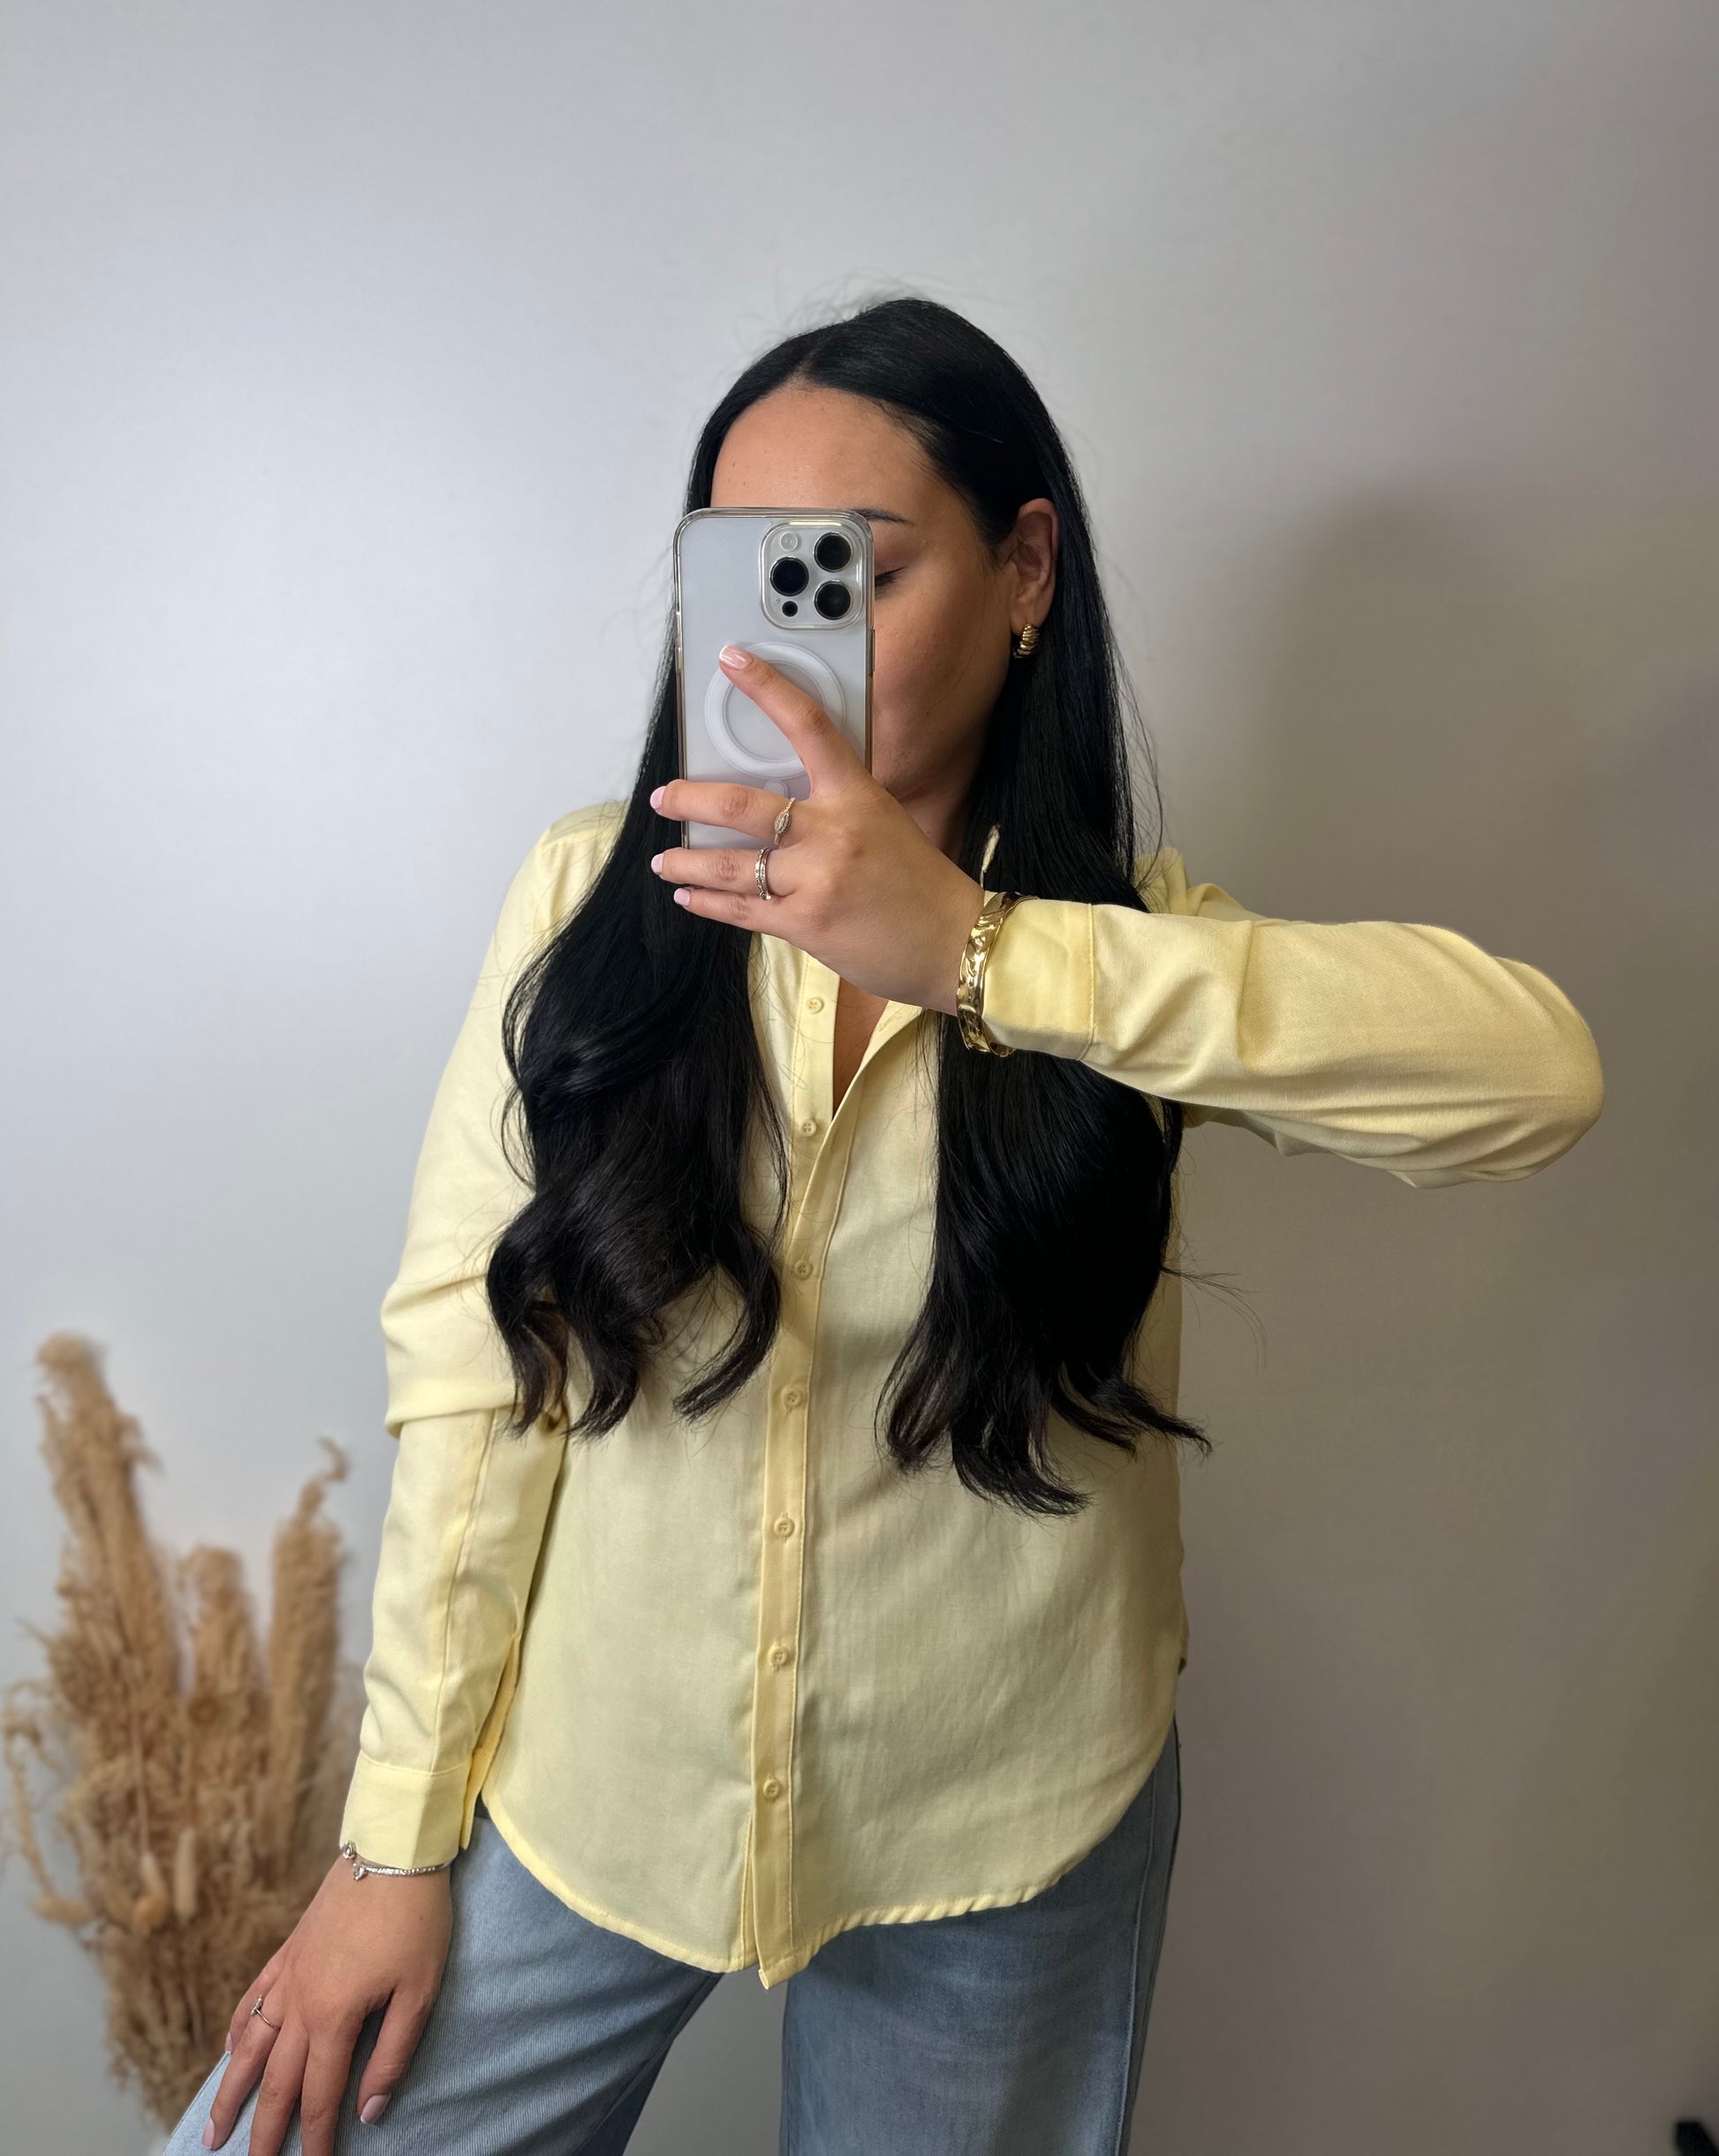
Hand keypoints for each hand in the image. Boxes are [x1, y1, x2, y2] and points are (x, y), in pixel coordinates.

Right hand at [204, 1856, 451, 2154]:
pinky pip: (254, 1997)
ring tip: (215, 2127)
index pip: (319, 2095)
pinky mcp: (290, 1948)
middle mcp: (300, 2002)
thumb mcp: (420, 1990)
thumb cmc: (415, 1919)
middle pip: (275, 2081)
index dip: (316, 2139)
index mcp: (333, 2017)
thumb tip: (370, 2111)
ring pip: (250, 2044)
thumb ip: (393, 2055)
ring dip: (232, 2089)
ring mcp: (290, 1974)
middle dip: (263, 2130)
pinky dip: (238, 2028)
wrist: (393, 1849)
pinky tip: (229, 2047)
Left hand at [648, 645, 986, 1015]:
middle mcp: (832, 831)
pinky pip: (741, 910)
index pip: (809, 725)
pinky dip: (707, 904)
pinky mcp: (806, 924)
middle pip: (741, 804)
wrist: (953, 942)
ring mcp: (816, 879)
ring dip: (685, 864)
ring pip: (730, 865)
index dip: (767, 687)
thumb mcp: (884, 823)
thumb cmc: (918, 884)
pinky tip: (689, 899)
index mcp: (857, 794)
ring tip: (663, 862)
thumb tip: (780, 801)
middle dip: (690, 800)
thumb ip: (835, 807)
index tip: (731, 660)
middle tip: (663, 798)